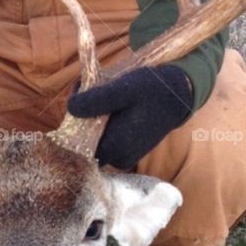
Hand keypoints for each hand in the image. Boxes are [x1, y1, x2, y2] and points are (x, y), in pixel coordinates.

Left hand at [66, 64, 192, 169]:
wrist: (175, 96)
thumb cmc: (151, 91)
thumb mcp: (123, 89)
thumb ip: (97, 100)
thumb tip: (70, 108)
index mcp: (116, 148)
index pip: (76, 143)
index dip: (73, 118)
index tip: (80, 92)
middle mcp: (117, 158)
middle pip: (83, 141)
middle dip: (81, 115)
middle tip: (87, 86)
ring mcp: (122, 157)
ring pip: (93, 139)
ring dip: (90, 116)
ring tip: (99, 90)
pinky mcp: (125, 152)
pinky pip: (103, 138)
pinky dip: (100, 121)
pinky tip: (108, 102)